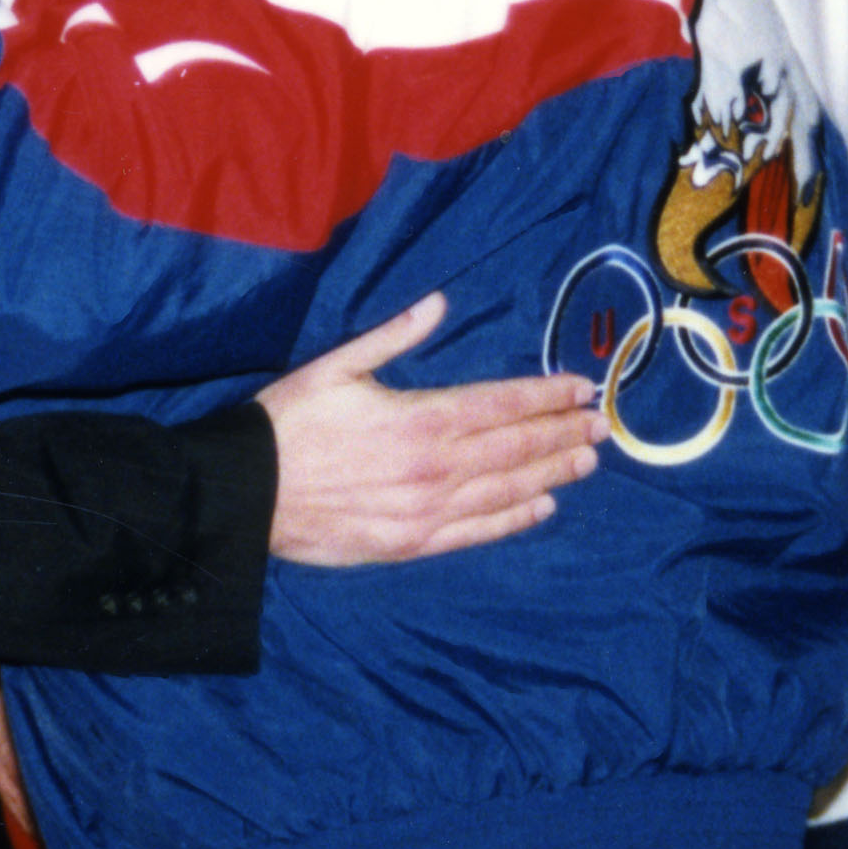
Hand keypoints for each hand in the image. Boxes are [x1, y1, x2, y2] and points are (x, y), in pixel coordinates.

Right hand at [255, 293, 599, 568]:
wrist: (246, 494)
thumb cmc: (288, 423)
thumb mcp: (336, 365)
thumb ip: (394, 335)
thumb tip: (439, 303)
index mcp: (421, 418)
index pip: (501, 404)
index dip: (546, 395)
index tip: (580, 388)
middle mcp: (435, 468)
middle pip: (515, 447)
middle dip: (562, 432)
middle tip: (601, 425)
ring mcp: (427, 511)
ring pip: (505, 491)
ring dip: (551, 474)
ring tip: (585, 461)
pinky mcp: (410, 545)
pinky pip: (475, 533)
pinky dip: (513, 520)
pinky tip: (542, 508)